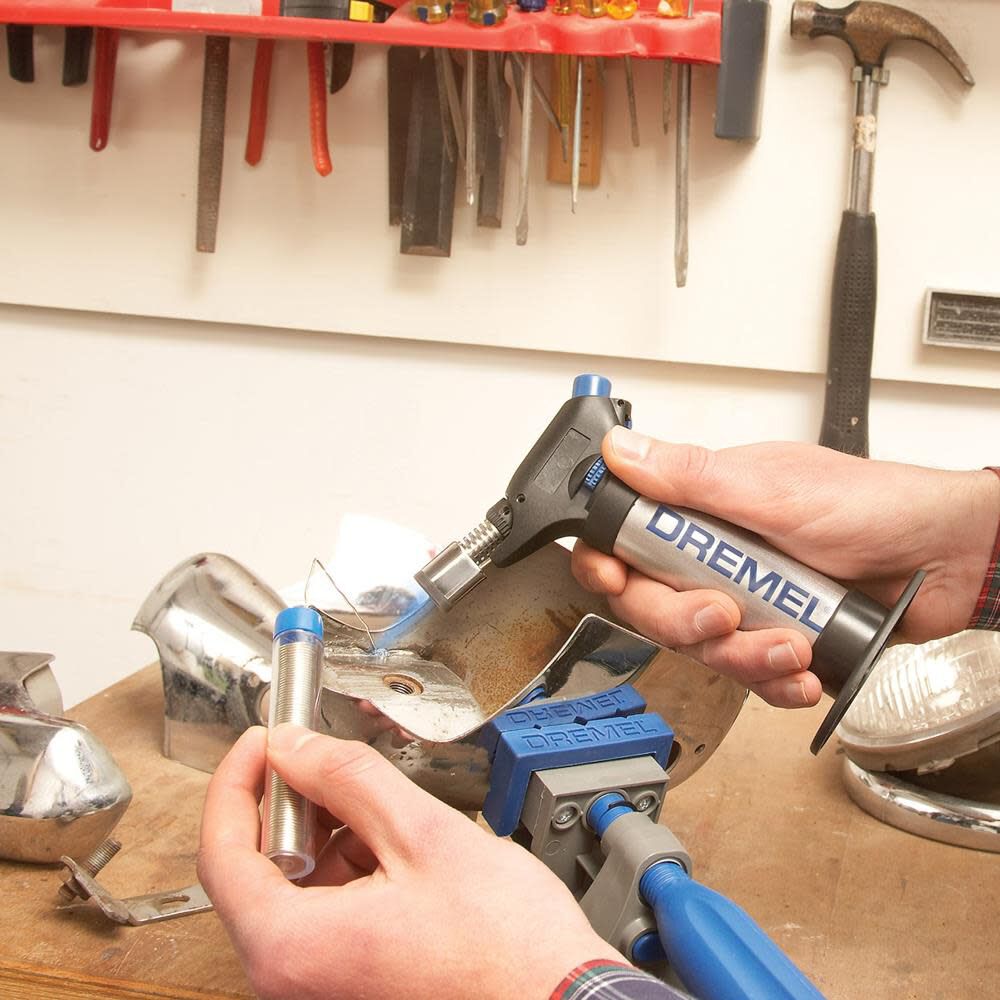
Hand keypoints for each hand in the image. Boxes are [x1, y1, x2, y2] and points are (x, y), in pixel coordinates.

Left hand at [199, 725, 620, 999]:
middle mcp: (291, 977)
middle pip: (256, 866)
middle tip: (329, 761)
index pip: (222, 850)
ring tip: (384, 811)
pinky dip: (350, 866)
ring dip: (328, 833)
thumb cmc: (506, 948)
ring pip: (294, 885)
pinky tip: (395, 850)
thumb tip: (294, 747)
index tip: (262, 741)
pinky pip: (324, 910)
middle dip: (293, 803)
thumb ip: (348, 779)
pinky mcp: (347, 979)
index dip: (237, 781)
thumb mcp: (423, 836)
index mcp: (292, 946)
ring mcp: (319, 983)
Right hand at [573, 428, 998, 708]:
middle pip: (656, 604)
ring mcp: (750, 598)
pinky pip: (754, 674)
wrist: (952, 556)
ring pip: (705, 648)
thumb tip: (620, 450)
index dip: (608, 564)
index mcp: (706, 508)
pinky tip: (803, 671)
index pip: (628, 539)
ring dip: (744, 658)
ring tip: (791, 645)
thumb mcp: (777, 490)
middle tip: (723, 617)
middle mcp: (719, 555)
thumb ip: (693, 477)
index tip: (615, 578)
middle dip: (683, 622)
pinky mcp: (780, 634)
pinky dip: (776, 681)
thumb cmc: (877, 505)